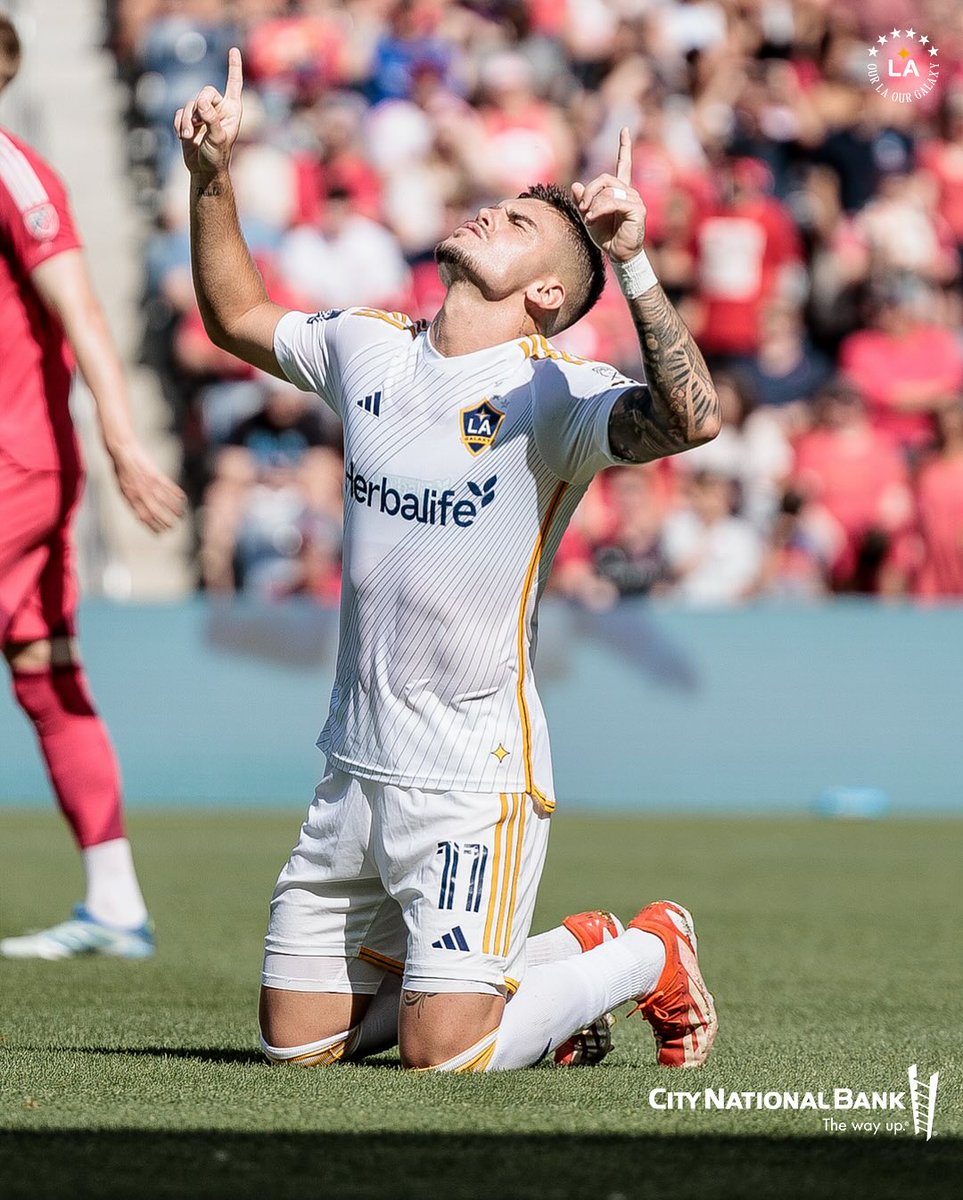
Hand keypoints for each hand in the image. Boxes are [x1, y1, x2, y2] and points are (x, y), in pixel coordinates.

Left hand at [110, 442, 185, 532]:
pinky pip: (169, 486)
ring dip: (174, 510)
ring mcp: (149, 483)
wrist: (122, 452)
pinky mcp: (156, 474)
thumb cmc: (122, 471)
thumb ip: (132, 502)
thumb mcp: (122, 489)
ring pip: (164, 500)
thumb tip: (141, 516)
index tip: (160, 534)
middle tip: (172, 528)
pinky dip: (176, 493)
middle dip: (165, 521)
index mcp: (131, 497)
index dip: (152, 527)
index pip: (143, 517)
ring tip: (181, 516)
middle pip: (155, 511)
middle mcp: (140, 492)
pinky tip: (183, 499)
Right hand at [174, 47, 243, 177]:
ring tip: (191, 136)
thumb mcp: (218, 138)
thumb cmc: (217, 156)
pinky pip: (179, 113)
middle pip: (205, 91)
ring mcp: (203, 114)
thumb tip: (201, 102)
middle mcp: (218, 108)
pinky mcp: (189, 120)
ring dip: (188, 121)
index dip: (233, 67)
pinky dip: (180, 124)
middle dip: (199, 106)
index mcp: (232, 110)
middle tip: (199, 122)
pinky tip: (184, 137)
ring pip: (190, 103)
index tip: (233, 49)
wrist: (204, 170)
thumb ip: (212, 118)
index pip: (234, 84)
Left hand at [572, 128, 645, 262]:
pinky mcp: (637, 209)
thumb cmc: (607, 237)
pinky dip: (599, 209)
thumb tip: (576, 185)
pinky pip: (614, 202)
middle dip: (589, 192)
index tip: (624, 130)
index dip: (624, 147)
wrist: (619, 255)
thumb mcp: (589, 217)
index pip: (623, 164)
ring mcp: (635, 200)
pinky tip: (592, 219)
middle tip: (581, 207)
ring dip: (593, 205)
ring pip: (608, 191)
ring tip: (588, 218)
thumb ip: (583, 201)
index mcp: (620, 191)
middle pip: (605, 179)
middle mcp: (629, 192)